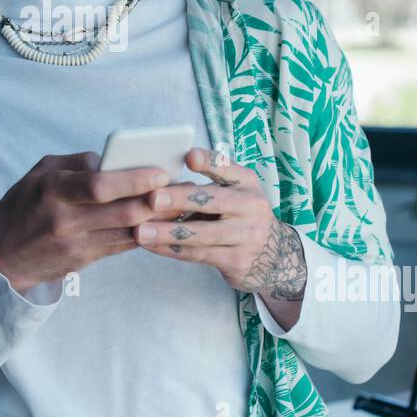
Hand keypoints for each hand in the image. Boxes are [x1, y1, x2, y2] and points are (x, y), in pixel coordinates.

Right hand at [0, 151, 172, 294]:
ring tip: (181, 205)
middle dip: (157, 200)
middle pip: (123, 211)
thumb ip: (76, 163)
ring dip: (158, 219)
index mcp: (54, 190)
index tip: (160, 172)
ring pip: (128, 231)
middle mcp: (66, 220)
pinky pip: (122, 246)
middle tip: (182, 189)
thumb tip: (110, 159)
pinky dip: (144, 233)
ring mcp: (76, 244)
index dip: (134, 179)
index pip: (100, 185)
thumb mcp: (40, 173)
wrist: (2, 255)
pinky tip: (160, 223)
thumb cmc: (24, 205)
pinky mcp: (84, 261)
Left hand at [132, 147, 306, 305]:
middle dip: (180, 199)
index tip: (188, 156)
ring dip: (168, 232)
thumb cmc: (240, 216)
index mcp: (246, 182)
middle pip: (213, 201)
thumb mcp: (235, 194)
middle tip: (152, 198)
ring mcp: (247, 235)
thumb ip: (205, 188)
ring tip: (140, 231)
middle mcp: (251, 206)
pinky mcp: (237, 260)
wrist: (275, 256)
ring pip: (203, 233)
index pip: (228, 167)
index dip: (209, 161)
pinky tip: (151, 246)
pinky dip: (172, 250)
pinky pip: (199, 254)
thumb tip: (157, 184)